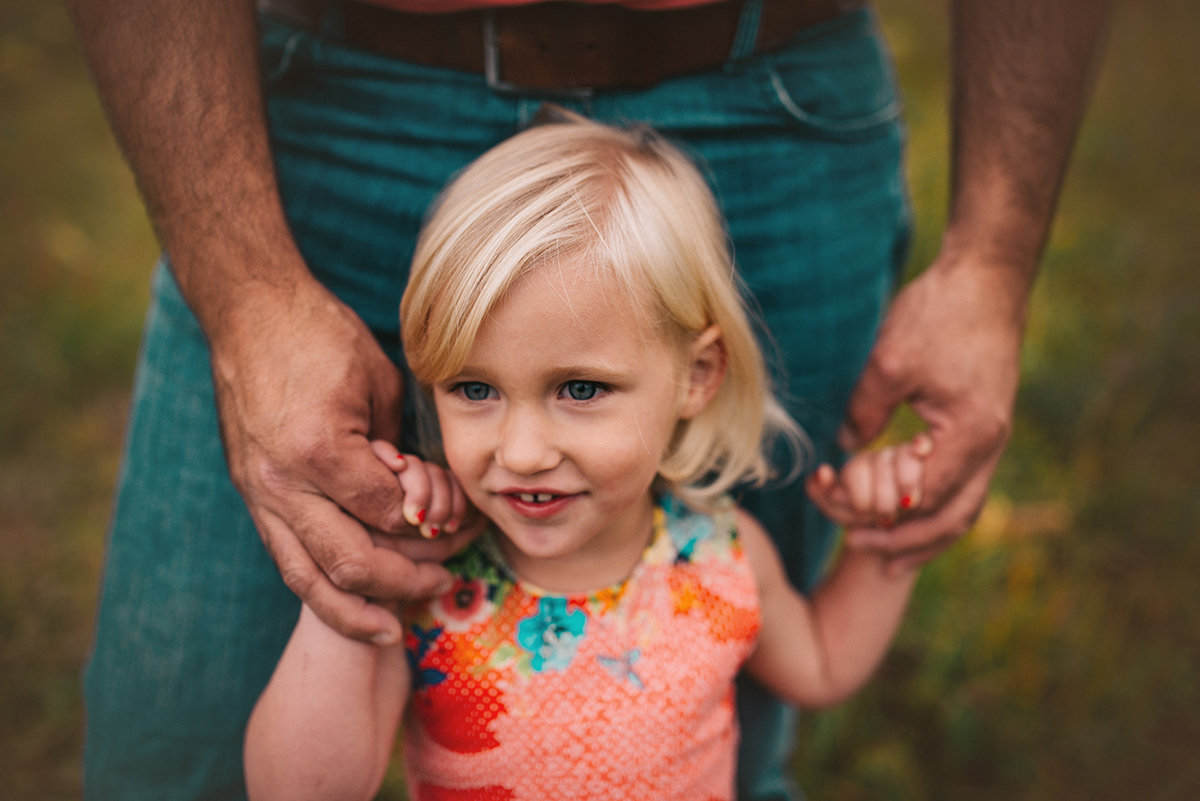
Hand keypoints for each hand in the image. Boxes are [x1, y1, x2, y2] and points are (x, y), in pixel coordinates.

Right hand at [210, 276, 473, 644]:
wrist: (248, 313)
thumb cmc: (319, 335)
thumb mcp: (377, 383)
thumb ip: (396, 448)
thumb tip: (418, 497)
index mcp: (319, 450)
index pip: (388, 514)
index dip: (428, 525)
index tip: (457, 524)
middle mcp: (282, 483)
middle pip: (351, 562)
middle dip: (404, 581)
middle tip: (443, 582)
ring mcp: (259, 494)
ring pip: (307, 579)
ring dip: (354, 612)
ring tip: (392, 630)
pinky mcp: (251, 496)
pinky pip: (286, 559)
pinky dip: (319, 592)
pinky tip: (349, 609)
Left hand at [809, 254, 1027, 570]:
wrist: (986, 277)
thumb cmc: (940, 313)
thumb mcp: (889, 362)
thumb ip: (864, 412)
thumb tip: (844, 449)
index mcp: (969, 436)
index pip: (919, 500)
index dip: (875, 510)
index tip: (834, 503)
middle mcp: (989, 445)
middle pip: (951, 518)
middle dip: (904, 541)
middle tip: (859, 547)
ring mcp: (991, 437)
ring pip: (963, 506)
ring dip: (924, 532)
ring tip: (887, 553)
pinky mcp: (983, 424)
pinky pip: (962, 483)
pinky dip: (934, 504)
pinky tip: (907, 508)